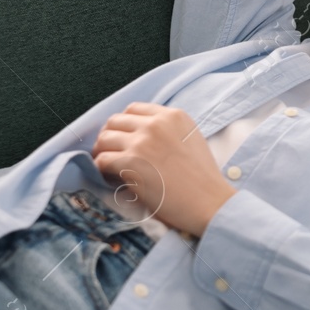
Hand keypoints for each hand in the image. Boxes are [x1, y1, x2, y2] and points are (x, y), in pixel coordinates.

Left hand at [90, 103, 237, 237]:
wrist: (208, 200)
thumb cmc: (202, 176)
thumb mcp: (191, 139)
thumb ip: (168, 129)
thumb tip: (140, 134)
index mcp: (173, 116)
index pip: (134, 109)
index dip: (125, 124)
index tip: (124, 137)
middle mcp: (156, 124)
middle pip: (115, 121)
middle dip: (110, 136)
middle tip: (112, 152)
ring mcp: (141, 142)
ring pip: (104, 138)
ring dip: (103, 152)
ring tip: (110, 166)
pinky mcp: (130, 162)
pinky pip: (101, 160)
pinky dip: (101, 170)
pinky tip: (111, 178)